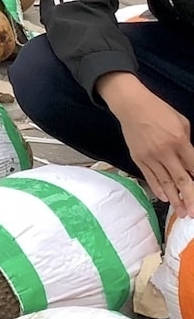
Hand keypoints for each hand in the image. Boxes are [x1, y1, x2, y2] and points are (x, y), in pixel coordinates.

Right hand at [99, 72, 193, 213]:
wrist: (131, 105)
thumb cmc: (159, 110)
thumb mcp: (182, 123)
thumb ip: (188, 143)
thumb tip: (191, 162)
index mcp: (180, 141)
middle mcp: (165, 152)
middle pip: (181, 180)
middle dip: (190, 198)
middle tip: (193, 213)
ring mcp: (150, 156)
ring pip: (165, 182)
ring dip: (175, 199)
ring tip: (181, 213)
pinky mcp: (138, 158)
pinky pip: (150, 177)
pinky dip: (157, 189)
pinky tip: (165, 198)